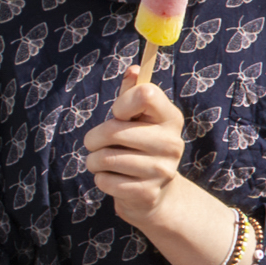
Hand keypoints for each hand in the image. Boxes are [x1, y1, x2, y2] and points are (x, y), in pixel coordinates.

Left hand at [81, 63, 200, 226]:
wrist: (153, 193)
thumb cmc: (138, 146)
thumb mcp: (136, 118)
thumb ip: (132, 93)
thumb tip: (134, 70)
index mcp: (170, 118)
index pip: (145, 94)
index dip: (122, 103)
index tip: (118, 114)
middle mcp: (172, 143)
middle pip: (114, 130)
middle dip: (94, 137)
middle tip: (94, 143)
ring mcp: (162, 170)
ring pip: (104, 158)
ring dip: (94, 160)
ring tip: (102, 162)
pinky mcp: (147, 193)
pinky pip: (105, 180)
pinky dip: (100, 179)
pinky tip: (113, 179)